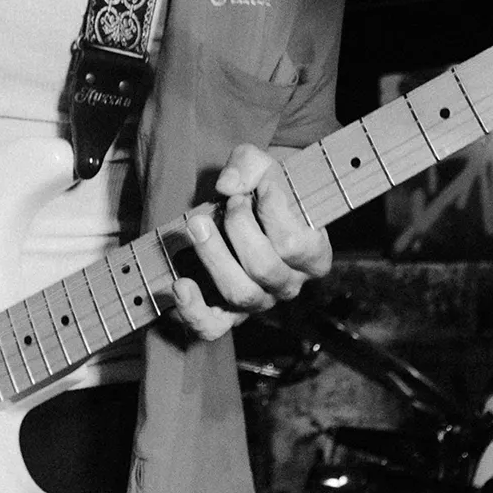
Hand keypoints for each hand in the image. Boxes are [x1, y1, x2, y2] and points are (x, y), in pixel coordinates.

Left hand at [171, 143, 331, 340]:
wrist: (241, 208)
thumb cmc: (260, 188)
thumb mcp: (262, 165)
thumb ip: (250, 165)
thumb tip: (228, 185)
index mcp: (312, 255)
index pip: (296, 244)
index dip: (274, 213)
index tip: (261, 188)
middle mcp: (288, 284)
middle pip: (265, 270)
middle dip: (240, 229)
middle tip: (230, 203)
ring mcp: (258, 302)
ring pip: (241, 295)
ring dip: (214, 257)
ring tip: (197, 224)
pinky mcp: (226, 315)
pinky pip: (212, 327)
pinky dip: (194, 311)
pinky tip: (180, 285)